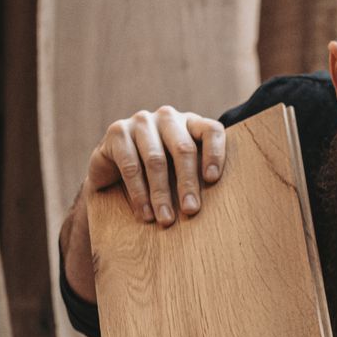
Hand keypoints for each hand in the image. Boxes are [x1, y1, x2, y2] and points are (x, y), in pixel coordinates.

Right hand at [87, 105, 227, 226]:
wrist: (113, 170)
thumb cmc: (158, 174)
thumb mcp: (181, 172)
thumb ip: (199, 177)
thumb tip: (223, 206)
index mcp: (191, 123)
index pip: (211, 130)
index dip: (215, 153)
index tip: (212, 180)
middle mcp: (168, 117)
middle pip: (183, 148)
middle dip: (188, 183)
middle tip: (191, 210)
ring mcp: (142, 121)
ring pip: (156, 159)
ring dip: (161, 194)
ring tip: (166, 220)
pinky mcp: (118, 132)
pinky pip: (131, 165)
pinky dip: (139, 193)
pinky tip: (145, 213)